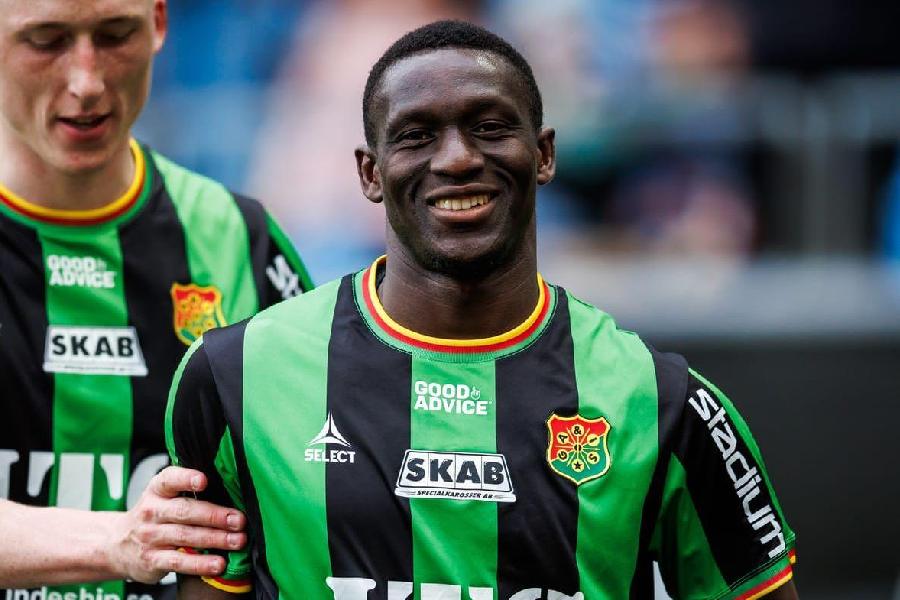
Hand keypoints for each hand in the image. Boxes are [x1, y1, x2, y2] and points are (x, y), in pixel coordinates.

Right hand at [106, 466, 246, 582]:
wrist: (117, 544)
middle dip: (214, 515)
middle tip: (239, 520)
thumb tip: (230, 486)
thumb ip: (188, 490)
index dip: (186, 478)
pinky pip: (179, 562)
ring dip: (215, 539)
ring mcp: (151, 537)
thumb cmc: (153, 516)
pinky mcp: (152, 560)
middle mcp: (152, 512)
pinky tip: (219, 564)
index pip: (170, 479)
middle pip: (184, 511)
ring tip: (237, 541)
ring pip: (185, 536)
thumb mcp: (162, 496)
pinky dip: (200, 563)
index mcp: (157, 490)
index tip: (204, 480)